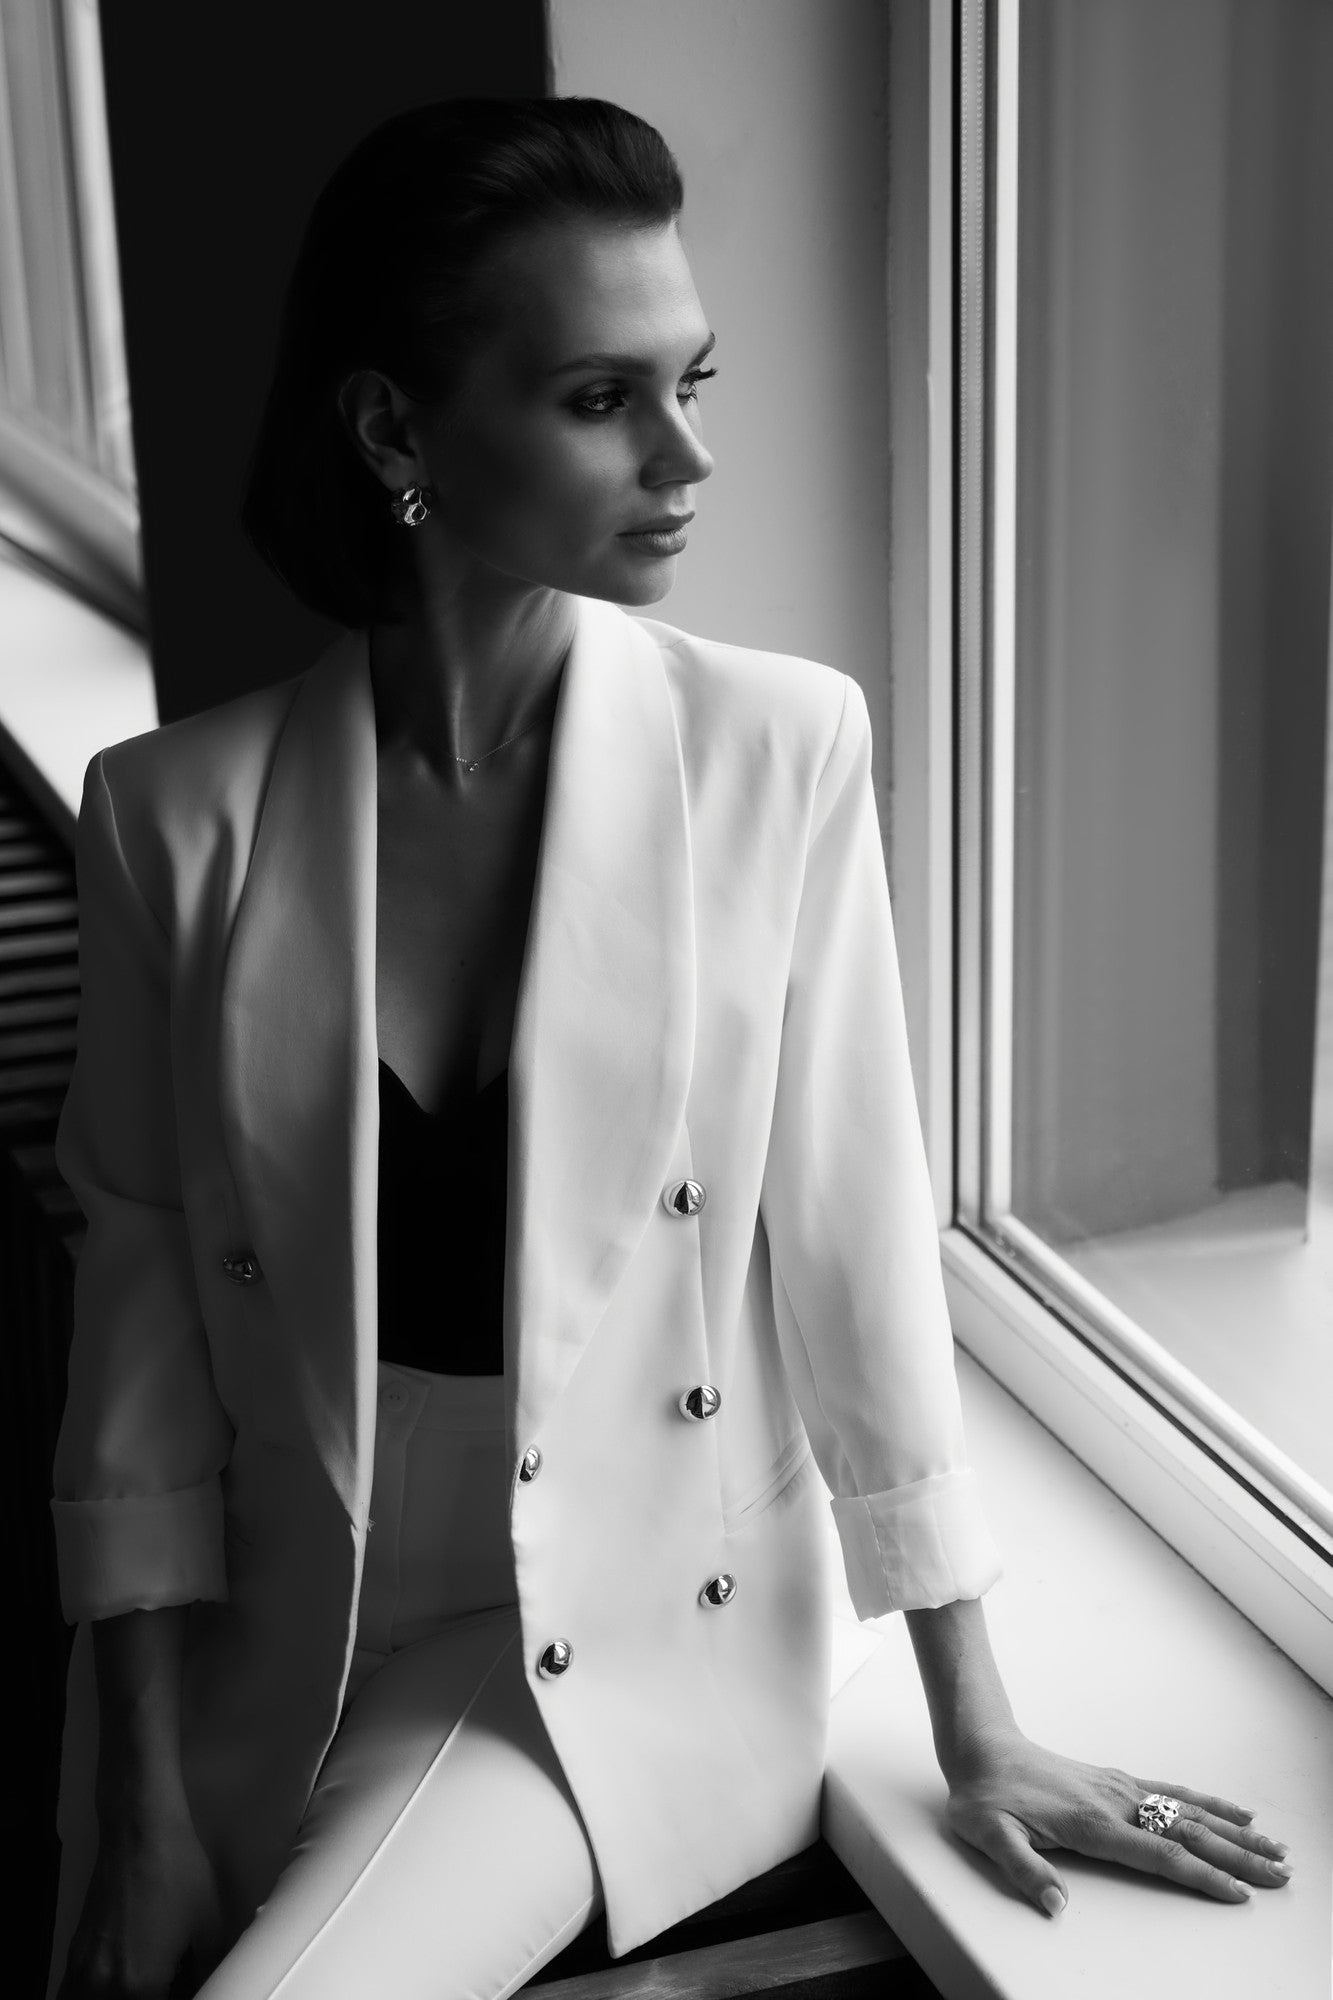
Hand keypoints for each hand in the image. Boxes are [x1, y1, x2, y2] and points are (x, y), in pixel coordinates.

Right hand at [56, 1796, 224, 1999]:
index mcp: (139, 1987)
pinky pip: (73, 1992)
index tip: (188, 1989)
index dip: (182, 1998)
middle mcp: (101, 1986)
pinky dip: (93, 1995)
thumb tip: (207, 1985)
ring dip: (119, 1997)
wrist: (139, 1831)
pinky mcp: (74, 1953)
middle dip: (150, 1997)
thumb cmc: (177, 1873)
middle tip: (171, 1982)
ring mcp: (81, 1970)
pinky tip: (119, 1983)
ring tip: (147, 1982)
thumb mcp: (208, 1926)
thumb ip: (208, 1970)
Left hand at [942, 1727, 1292, 1915]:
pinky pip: (1174, 1792)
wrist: (982, 1749)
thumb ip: (1024, 1871)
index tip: (1238, 1894)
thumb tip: (1056, 1905)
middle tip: (1281, 1874)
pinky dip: (1211, 1803)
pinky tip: (1237, 1812)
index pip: (1158, 1855)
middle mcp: (1115, 1803)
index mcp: (1091, 1825)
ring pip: (1190, 1810)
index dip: (1200, 1876)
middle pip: (1189, 1833)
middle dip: (1237, 1856)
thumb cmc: (985, 1797)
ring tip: (1275, 1848)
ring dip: (1235, 1831)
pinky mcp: (1118, 1781)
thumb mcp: (990, 1836)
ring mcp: (1120, 1789)